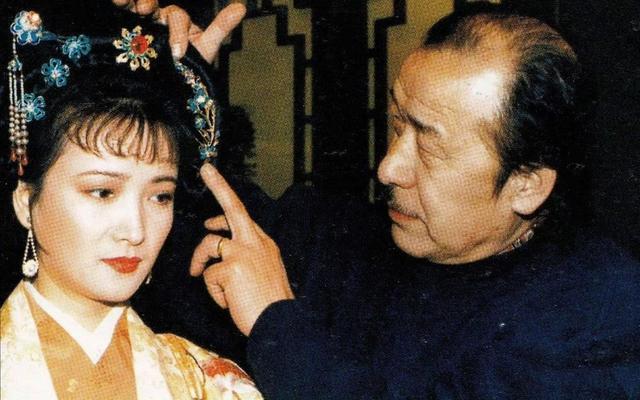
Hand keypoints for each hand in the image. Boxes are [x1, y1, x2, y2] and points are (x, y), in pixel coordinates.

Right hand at [112, 0, 245, 62]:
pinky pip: (120, 9)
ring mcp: (139, 22)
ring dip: (133, 0)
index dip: (178, 30)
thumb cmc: (188, 70)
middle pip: (153, 4)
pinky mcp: (123, 28)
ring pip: (136, 2)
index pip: (177, 17)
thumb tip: (241, 7)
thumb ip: (221, 27)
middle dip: (151, 4)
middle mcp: (157, 19)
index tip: (178, 53)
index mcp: (177, 22)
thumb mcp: (206, 48)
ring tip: (129, 5)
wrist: (166, 91)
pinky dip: (120, 2)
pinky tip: (117, 2)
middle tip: (147, 13)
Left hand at [191, 163, 294, 335]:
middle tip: (206, 168)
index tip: (212, 176)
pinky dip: (214, 292)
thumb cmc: (269, 304)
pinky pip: (207, 276)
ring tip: (211, 284)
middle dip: (219, 185)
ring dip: (200, 263)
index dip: (225, 195)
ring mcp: (242, 252)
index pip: (241, 213)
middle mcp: (255, 241)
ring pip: (208, 245)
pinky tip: (228, 302)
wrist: (280, 323)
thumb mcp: (262, 273)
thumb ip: (245, 257)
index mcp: (263, 243)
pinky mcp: (230, 267)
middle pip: (232, 207)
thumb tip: (217, 254)